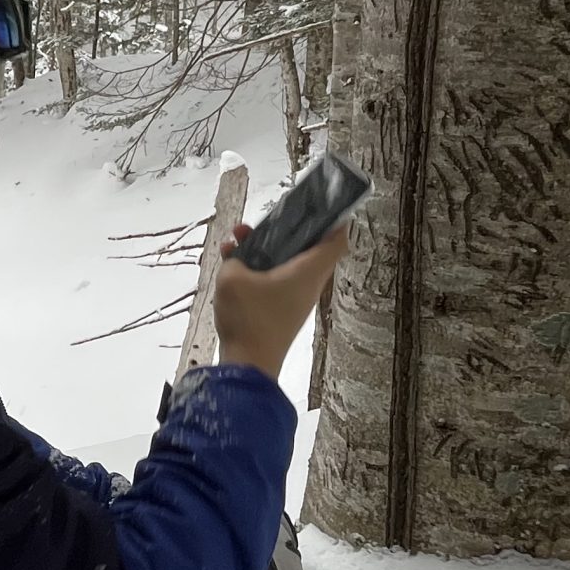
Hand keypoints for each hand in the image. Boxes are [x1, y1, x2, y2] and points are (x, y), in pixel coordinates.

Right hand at [213, 220, 346, 378]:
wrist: (249, 364)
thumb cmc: (249, 319)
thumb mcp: (232, 278)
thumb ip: (235, 258)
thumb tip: (237, 258)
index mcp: (307, 271)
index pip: (337, 240)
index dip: (335, 219)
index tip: (321, 206)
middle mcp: (307, 284)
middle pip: (309, 248)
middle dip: (285, 229)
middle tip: (265, 219)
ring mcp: (295, 299)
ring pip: (287, 263)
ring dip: (265, 248)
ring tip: (237, 239)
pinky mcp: (281, 311)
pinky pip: (275, 279)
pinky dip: (259, 267)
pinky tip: (232, 263)